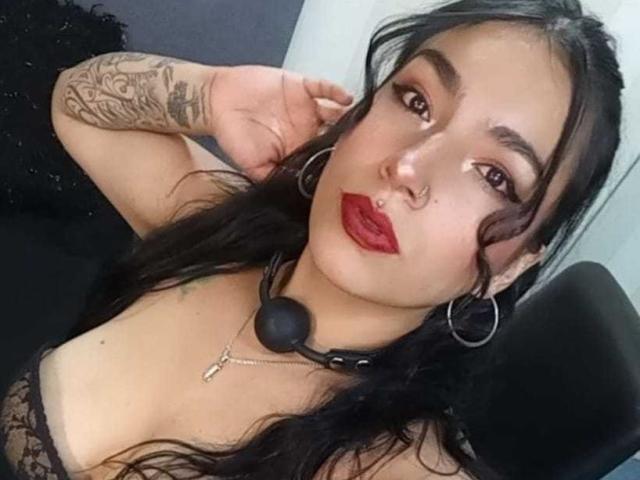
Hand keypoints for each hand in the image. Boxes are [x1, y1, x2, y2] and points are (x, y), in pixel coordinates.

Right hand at [208, 65, 353, 180]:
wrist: (217, 101)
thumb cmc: (234, 135)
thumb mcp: (254, 167)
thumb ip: (275, 178)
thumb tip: (295, 194)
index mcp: (299, 149)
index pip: (326, 157)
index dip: (338, 161)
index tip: (351, 167)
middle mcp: (308, 129)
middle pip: (338, 135)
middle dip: (352, 139)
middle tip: (366, 145)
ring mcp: (308, 108)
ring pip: (337, 112)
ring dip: (349, 117)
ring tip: (362, 123)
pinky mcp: (302, 87)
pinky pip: (324, 88)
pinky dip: (336, 91)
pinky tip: (345, 98)